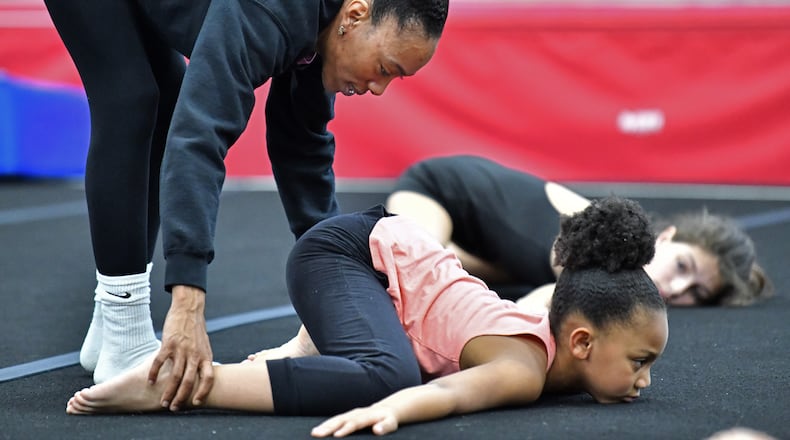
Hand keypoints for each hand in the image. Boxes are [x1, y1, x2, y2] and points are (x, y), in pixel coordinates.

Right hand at [148, 285, 213, 410]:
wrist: (189, 309)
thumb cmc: (196, 329)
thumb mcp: (205, 346)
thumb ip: (203, 360)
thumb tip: (203, 376)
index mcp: (205, 356)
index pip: (208, 378)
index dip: (203, 392)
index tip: (195, 403)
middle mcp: (195, 355)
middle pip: (188, 381)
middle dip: (181, 398)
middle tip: (173, 408)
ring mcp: (182, 350)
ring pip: (174, 376)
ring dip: (168, 391)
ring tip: (162, 402)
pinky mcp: (169, 344)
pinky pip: (160, 362)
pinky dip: (154, 374)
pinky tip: (150, 382)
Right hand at [311, 406, 398, 436]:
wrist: (387, 409)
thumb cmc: (389, 419)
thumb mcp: (391, 422)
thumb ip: (385, 426)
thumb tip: (377, 430)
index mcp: (367, 415)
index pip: (355, 423)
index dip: (345, 429)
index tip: (336, 435)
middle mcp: (357, 413)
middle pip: (341, 420)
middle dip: (328, 427)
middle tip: (317, 434)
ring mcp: (351, 414)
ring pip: (336, 419)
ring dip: (325, 426)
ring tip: (314, 433)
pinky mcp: (348, 416)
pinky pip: (336, 420)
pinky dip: (326, 424)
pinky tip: (318, 430)